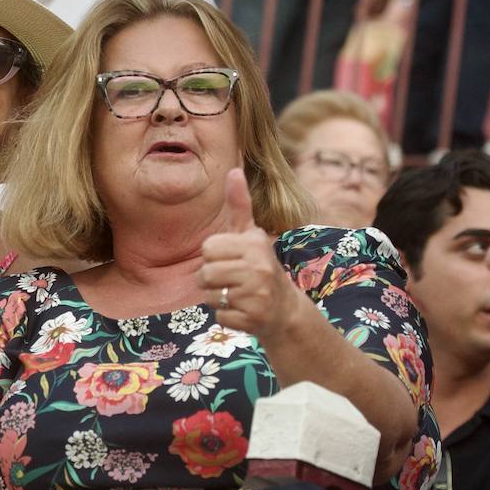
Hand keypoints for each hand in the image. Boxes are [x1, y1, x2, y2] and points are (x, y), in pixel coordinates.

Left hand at [199, 167, 298, 338]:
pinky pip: (219, 317)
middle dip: (212, 280)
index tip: (231, 259)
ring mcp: (258, 295)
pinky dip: (227, 316)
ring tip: (237, 294)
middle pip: (204, 273)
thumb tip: (233, 170)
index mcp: (255, 244)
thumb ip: (239, 204)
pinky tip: (243, 311)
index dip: (214, 256)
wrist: (285, 310)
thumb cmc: (259, 266)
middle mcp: (259, 268)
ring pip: (209, 296)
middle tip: (231, 280)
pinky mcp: (254, 319)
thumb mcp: (250, 235)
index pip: (208, 248)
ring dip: (217, 298)